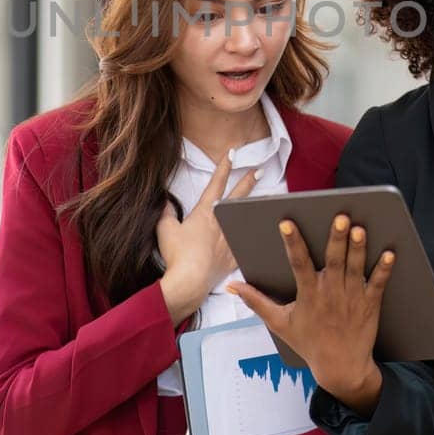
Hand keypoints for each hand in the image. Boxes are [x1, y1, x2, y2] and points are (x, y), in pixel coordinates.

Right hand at [156, 152, 260, 323]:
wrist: (189, 280)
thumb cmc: (177, 254)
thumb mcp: (165, 229)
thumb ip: (166, 212)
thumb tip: (165, 201)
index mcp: (205, 213)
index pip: (216, 184)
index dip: (224, 167)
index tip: (232, 154)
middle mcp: (221, 223)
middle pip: (238, 197)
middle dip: (248, 182)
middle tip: (259, 170)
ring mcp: (229, 240)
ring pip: (245, 218)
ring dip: (255, 208)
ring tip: (268, 202)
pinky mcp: (233, 258)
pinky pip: (246, 245)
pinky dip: (254, 239)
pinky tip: (264, 236)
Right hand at [227, 213, 394, 408]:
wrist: (341, 368)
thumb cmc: (309, 343)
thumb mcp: (279, 323)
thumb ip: (256, 302)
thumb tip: (233, 286)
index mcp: (308, 295)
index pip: (298, 264)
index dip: (292, 243)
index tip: (287, 223)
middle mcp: (330, 294)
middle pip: (333, 261)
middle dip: (336, 238)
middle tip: (340, 217)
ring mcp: (351, 299)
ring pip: (355, 268)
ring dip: (358, 249)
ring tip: (359, 228)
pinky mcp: (370, 305)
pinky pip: (378, 284)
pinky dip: (384, 269)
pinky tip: (390, 253)